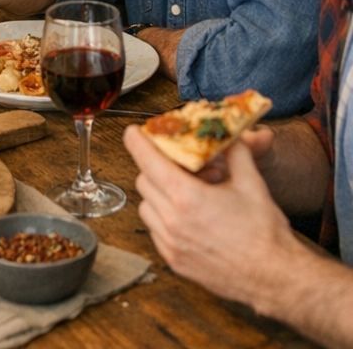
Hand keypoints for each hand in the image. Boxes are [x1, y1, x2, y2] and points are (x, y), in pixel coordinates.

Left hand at [123, 125, 295, 307]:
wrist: (277, 279)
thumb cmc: (265, 235)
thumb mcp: (252, 183)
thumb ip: (235, 152)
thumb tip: (226, 135)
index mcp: (187, 197)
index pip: (147, 160)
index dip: (137, 141)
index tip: (133, 132)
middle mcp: (172, 221)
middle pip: (144, 180)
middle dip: (156, 168)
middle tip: (180, 167)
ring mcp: (171, 243)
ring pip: (146, 206)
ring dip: (158, 194)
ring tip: (186, 194)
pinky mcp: (174, 261)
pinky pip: (155, 231)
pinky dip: (163, 219)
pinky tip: (188, 218)